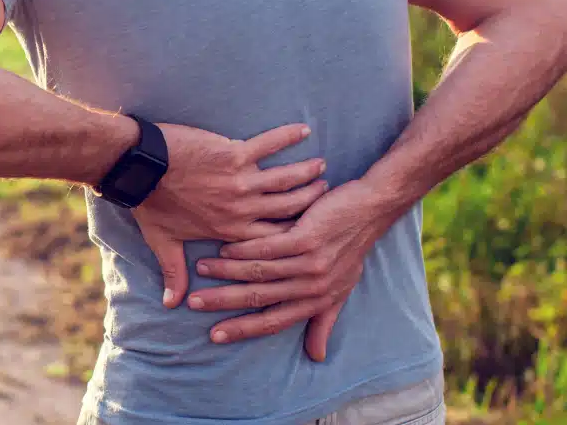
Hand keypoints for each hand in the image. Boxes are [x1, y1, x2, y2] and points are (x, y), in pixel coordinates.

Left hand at [133, 123, 328, 307]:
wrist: (140, 169)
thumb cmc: (151, 204)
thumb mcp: (162, 242)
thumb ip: (173, 272)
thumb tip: (173, 304)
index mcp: (230, 230)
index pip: (272, 239)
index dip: (296, 236)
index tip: (314, 233)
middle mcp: (241, 209)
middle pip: (288, 208)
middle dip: (310, 202)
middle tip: (329, 196)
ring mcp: (240, 181)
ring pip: (285, 179)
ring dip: (305, 173)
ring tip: (322, 168)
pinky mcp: (234, 154)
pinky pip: (268, 144)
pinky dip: (286, 136)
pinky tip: (303, 130)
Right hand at [187, 179, 407, 359]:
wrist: (370, 209)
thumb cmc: (352, 247)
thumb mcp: (341, 289)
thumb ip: (324, 321)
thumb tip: (317, 356)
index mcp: (318, 301)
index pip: (274, 321)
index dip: (243, 329)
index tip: (215, 335)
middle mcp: (314, 286)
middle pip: (261, 298)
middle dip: (224, 302)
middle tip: (195, 303)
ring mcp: (311, 262)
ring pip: (260, 271)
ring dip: (227, 271)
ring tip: (201, 269)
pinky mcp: (308, 238)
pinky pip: (268, 247)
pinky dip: (244, 249)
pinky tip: (225, 248)